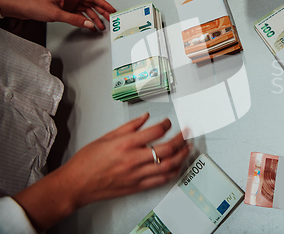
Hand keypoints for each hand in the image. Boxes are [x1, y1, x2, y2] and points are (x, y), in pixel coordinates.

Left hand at [0, 0, 115, 29]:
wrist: (19, 6)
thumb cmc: (33, 3)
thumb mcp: (56, 13)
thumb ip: (74, 20)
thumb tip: (88, 24)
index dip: (104, 4)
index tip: (112, 10)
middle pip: (91, 4)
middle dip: (101, 12)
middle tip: (110, 20)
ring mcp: (67, 3)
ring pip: (85, 11)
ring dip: (93, 18)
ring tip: (100, 27)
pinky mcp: (63, 9)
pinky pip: (78, 15)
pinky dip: (84, 20)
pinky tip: (88, 25)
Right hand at [14, 113, 189, 231]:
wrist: (76, 185)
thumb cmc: (86, 162)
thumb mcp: (106, 137)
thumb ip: (129, 127)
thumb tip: (144, 117)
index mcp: (125, 144)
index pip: (155, 131)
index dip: (166, 124)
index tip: (168, 122)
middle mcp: (133, 159)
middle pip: (167, 148)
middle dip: (181, 139)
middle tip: (186, 133)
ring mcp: (136, 174)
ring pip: (168, 165)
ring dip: (182, 156)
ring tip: (187, 148)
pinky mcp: (137, 186)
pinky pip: (161, 180)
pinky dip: (172, 172)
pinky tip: (177, 166)